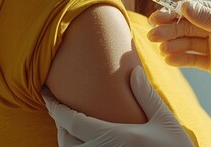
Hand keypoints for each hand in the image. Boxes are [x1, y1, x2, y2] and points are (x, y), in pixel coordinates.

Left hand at [41, 66, 193, 146]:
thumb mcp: (165, 121)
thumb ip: (146, 96)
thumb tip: (133, 71)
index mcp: (115, 137)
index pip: (71, 121)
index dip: (54, 106)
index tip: (45, 93)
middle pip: (65, 140)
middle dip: (58, 123)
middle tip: (58, 107)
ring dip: (65, 140)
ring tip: (69, 126)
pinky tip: (84, 142)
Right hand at [149, 0, 210, 99]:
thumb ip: (209, 18)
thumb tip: (184, 5)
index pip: (195, 10)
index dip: (175, 12)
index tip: (158, 16)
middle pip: (187, 26)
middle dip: (169, 29)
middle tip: (152, 34)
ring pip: (187, 42)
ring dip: (172, 43)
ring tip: (160, 48)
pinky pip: (193, 59)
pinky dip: (180, 58)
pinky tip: (168, 59)